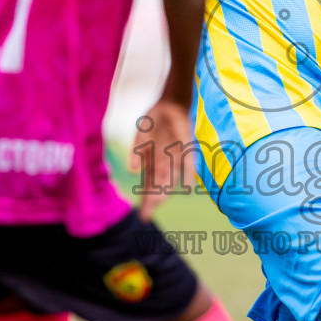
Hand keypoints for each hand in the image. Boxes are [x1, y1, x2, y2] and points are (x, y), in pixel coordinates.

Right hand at [129, 99, 193, 219]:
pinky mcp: (187, 147)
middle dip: (153, 200)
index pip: (150, 186)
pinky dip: (187, 173)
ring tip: (159, 202)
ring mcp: (176, 156)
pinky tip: (187, 186)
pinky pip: (188, 163)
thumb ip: (137, 151)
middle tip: (147, 215)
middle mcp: (165, 163)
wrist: (171, 104)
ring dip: (165, 189)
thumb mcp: (141, 135)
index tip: (143, 216)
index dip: (147, 201)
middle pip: (158, 185)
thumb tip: (132, 170)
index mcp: (153, 162)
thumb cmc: (154, 121)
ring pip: (170, 177)